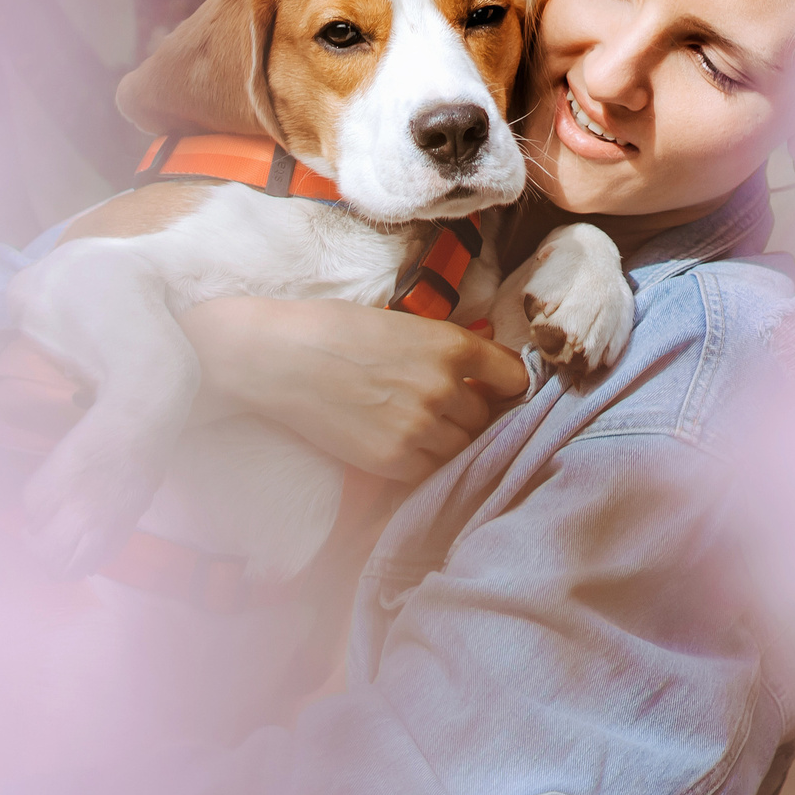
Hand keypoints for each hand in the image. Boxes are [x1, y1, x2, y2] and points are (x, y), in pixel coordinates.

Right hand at [180, 297, 529, 481]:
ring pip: (462, 448)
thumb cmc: (334, 330)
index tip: (494, 390)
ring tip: (416, 426)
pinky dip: (421, 462)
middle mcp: (445, 388)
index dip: (505, 385)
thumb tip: (483, 369)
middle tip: (443, 409)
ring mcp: (421, 428)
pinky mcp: (394, 461)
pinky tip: (398, 443)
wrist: (280, 359)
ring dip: (447, 440)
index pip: (514, 377)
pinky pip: (430, 471)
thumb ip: (445, 349)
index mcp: (452, 346)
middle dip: (469, 415)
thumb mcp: (402, 324)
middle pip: (486, 418)